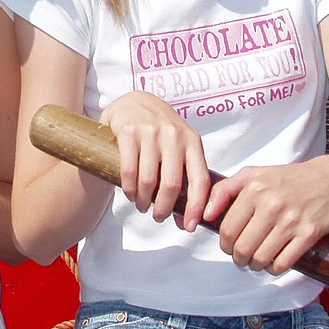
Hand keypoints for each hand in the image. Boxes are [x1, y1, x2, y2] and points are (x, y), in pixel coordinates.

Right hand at [100, 92, 210, 229]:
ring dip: (144, 201)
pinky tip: (130, 194)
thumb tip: (187, 220)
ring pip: (149, 181)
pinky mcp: (128, 131)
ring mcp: (151, 132)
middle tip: (158, 217)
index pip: (200, 180)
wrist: (134, 101)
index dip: (197, 207)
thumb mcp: (179, 146)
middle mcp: (174, 135)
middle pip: (172, 185)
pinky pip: (129, 171)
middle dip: (164, 209)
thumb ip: (185, 177)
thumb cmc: (160, 132)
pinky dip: (129, 189)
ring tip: (142, 206)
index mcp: (192, 141)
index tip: (190, 227)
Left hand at [203, 157, 328, 274]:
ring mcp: (291, 220)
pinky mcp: (309, 234)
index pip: (227, 228)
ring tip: (256, 261)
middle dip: (238, 258)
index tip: (228, 246)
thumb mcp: (254, 174)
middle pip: (242, 247)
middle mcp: (271, 204)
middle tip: (242, 257)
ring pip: (261, 258)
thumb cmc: (288, 179)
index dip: (224, 243)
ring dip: (255, 266)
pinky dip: (274, 269)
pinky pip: (283, 262)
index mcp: (254, 189)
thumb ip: (224, 190)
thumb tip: (206, 215)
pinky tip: (273, 263)